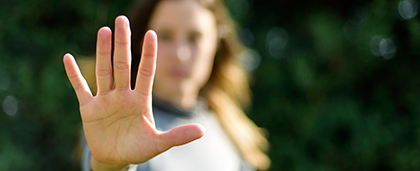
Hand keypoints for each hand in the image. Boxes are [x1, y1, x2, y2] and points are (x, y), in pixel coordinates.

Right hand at [63, 15, 204, 169]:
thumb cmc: (138, 149)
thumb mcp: (158, 143)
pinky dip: (74, 75)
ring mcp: (105, 100)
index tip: (152, 33)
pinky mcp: (89, 108)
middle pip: (123, 65)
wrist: (115, 160)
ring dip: (103, 52)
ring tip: (104, 30)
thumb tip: (202, 131)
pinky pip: (80, 88)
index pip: (146, 72)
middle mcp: (123, 95)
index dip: (148, 54)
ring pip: (104, 71)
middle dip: (123, 43)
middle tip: (121, 20)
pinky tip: (68, 58)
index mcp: (141, 100)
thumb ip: (177, 136)